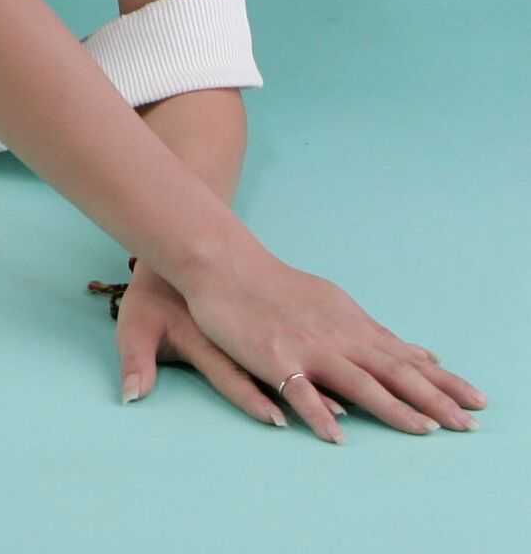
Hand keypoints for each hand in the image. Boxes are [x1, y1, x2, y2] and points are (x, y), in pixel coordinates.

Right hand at [168, 252, 489, 443]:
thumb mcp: (334, 303)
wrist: (223, 265)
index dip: (442, 382)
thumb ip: (374, 333)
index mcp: (352, 327)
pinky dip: (320, 413)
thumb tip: (419, 353)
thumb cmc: (275, 285)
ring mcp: (307, 348)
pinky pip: (300, 392)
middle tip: (468, 424)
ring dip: (394, 408)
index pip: (407, 359)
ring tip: (424, 431)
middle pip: (395, 373)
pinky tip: (337, 435)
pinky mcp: (274, 358)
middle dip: (435, 400)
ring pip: (359, 382)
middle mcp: (338, 338)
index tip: (476, 400)